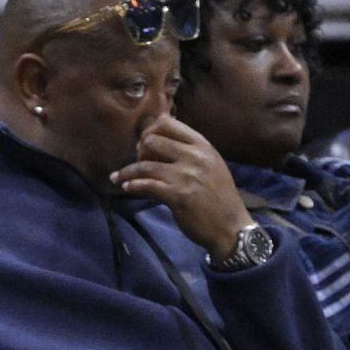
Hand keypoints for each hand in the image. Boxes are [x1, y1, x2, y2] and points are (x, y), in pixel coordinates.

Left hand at [109, 116, 254, 256]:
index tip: (143, 143)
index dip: (150, 130)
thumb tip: (157, 139)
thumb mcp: (209, 165)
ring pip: (145, 165)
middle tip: (137, 164)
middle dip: (138, 151)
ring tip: (119, 177)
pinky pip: (146, 185)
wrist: (231, 226)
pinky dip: (132, 185)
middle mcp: (195, 156)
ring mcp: (186, 176)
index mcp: (202, 145)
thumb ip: (188, 151)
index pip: (168, 123)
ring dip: (128, 171)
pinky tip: (127, 187)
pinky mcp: (178, 196)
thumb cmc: (218, 196)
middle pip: (152, 140)